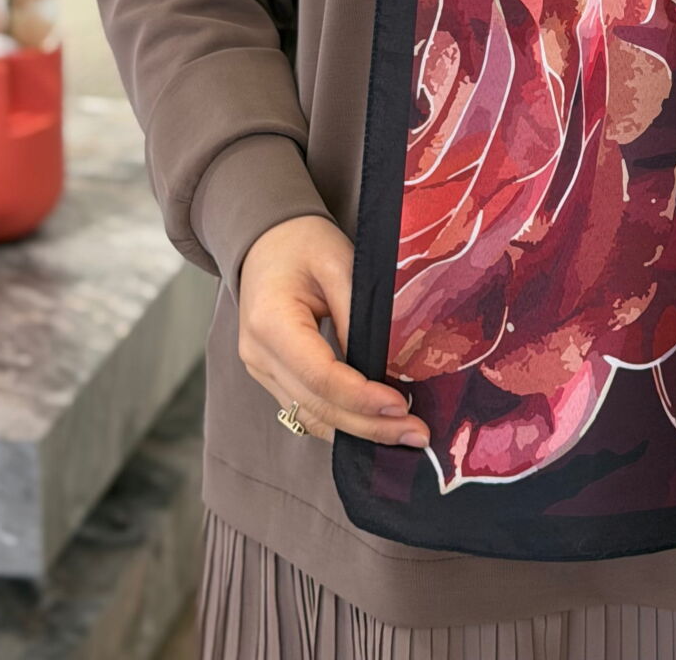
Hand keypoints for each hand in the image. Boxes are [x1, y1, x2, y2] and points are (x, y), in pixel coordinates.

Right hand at [235, 214, 428, 451]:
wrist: (266, 238)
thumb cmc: (304, 242)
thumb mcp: (339, 262)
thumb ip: (357, 313)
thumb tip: (382, 367)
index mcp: (270, 322)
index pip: (319, 375)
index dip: (361, 397)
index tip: (401, 406)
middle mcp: (259, 354)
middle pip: (316, 405)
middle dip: (368, 426)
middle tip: (416, 435)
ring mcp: (260, 369)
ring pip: (310, 416)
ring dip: (357, 432)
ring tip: (404, 437)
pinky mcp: (271, 374)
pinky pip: (305, 407)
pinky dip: (340, 420)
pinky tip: (374, 426)